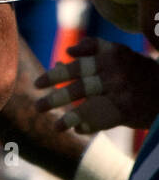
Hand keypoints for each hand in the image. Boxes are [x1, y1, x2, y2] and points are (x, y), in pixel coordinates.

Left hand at [35, 36, 158, 131]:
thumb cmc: (141, 72)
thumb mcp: (122, 54)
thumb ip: (94, 50)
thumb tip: (67, 53)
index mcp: (112, 55)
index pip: (77, 65)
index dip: (55, 75)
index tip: (37, 84)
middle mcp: (115, 73)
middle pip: (78, 87)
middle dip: (55, 98)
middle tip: (37, 107)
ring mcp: (121, 92)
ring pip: (88, 106)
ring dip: (68, 118)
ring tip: (55, 127)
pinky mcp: (127, 110)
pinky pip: (101, 120)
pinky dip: (89, 125)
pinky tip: (78, 129)